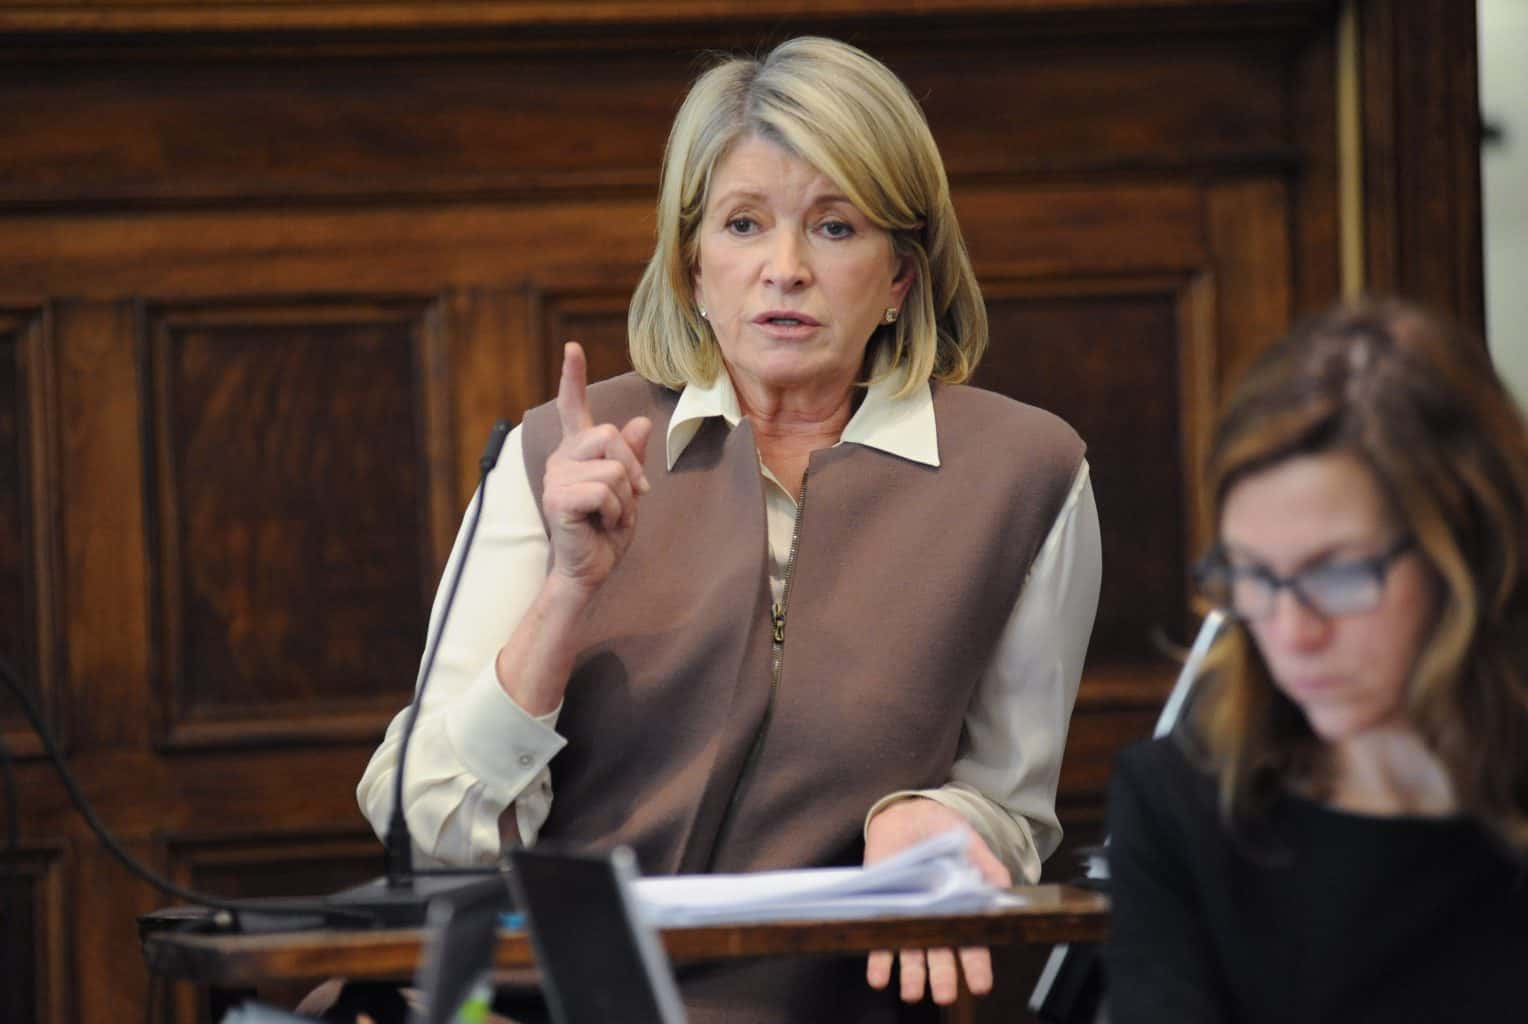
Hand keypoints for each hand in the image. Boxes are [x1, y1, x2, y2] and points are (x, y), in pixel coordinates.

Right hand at [542, 342, 652, 592]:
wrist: (590, 570)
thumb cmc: (606, 531)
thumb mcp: (629, 490)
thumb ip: (632, 457)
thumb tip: (640, 422)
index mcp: (577, 452)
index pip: (573, 407)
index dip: (573, 377)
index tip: (573, 348)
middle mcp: (561, 458)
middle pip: (607, 434)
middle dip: (632, 468)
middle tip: (635, 497)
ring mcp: (555, 478)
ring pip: (612, 467)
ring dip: (625, 498)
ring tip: (611, 516)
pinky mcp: (557, 498)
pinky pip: (603, 490)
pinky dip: (615, 511)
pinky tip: (602, 523)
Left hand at [864, 798, 1011, 1004]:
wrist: (908, 816)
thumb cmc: (944, 833)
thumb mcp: (971, 845)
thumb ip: (989, 868)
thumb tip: (1004, 890)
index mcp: (962, 912)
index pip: (971, 945)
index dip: (976, 966)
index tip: (980, 984)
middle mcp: (935, 921)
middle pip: (941, 956)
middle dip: (943, 977)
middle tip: (944, 994)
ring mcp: (909, 918)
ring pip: (911, 954)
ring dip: (912, 976)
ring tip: (912, 992)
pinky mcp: (883, 910)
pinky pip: (879, 939)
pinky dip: (879, 961)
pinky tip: (878, 977)